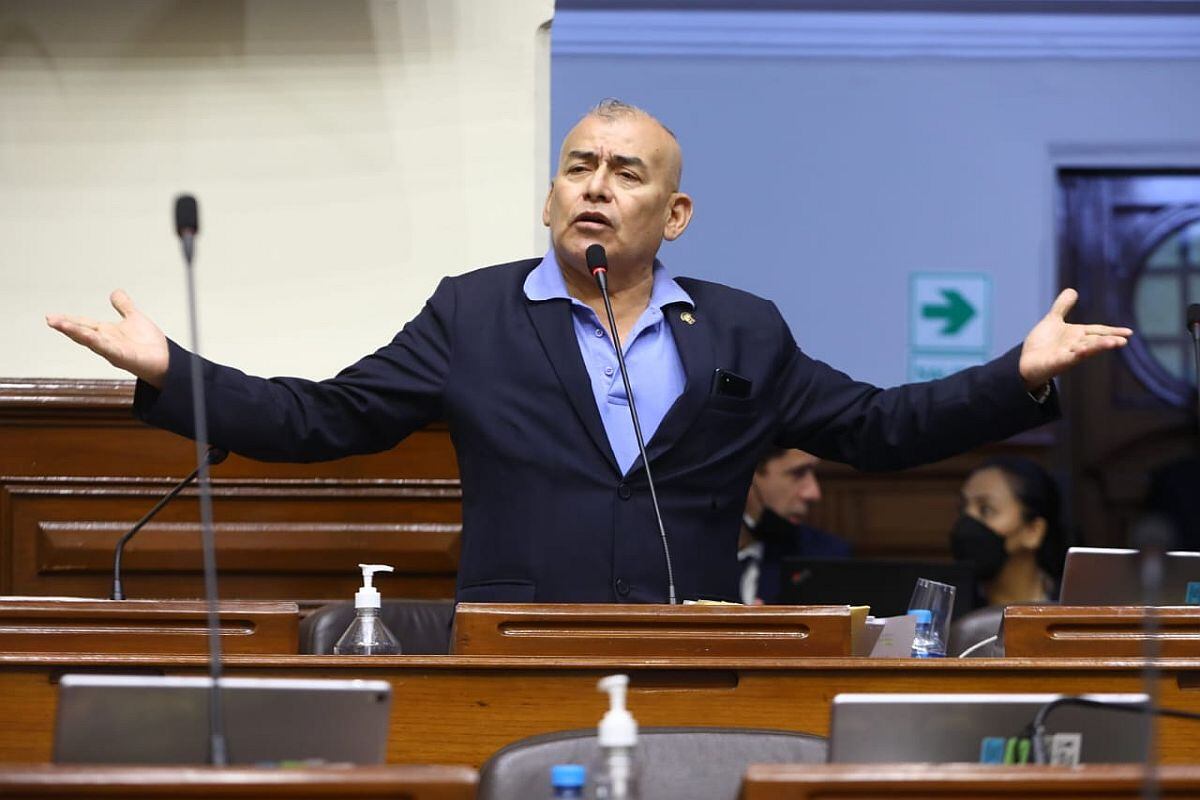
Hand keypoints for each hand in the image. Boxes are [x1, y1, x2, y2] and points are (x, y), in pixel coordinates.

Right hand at [46, 290, 169, 387]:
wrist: (166, 360)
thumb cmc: (149, 344)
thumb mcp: (134, 318)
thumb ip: (124, 306)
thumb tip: (115, 292)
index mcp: (107, 333)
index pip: (83, 324)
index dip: (68, 320)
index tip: (51, 316)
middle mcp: (106, 342)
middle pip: (82, 333)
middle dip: (66, 327)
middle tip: (50, 320)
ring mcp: (114, 351)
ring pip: (92, 341)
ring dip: (77, 333)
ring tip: (62, 325)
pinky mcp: (124, 358)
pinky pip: (109, 350)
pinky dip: (100, 344)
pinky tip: (90, 337)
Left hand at [1018, 288, 1131, 389]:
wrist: (1026, 361)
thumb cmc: (1042, 343)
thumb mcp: (1053, 320)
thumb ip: (1062, 307)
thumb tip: (1072, 290)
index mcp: (1077, 334)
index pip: (1098, 331)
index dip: (1113, 331)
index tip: (1129, 333)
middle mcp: (1076, 345)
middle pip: (1095, 341)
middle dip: (1108, 340)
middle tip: (1124, 340)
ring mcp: (1067, 354)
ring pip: (1085, 350)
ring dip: (1098, 347)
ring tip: (1113, 343)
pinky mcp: (1057, 362)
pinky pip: (1069, 358)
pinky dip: (1076, 354)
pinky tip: (1083, 350)